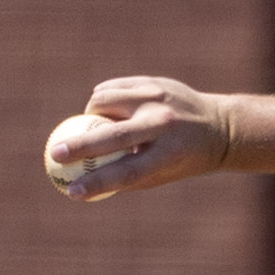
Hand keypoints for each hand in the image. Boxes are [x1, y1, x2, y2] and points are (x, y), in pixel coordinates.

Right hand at [45, 76, 233, 201]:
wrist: (220, 125)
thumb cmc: (185, 158)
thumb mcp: (165, 174)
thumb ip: (128, 178)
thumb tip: (82, 187)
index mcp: (171, 152)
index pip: (128, 171)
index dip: (97, 184)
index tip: (72, 192)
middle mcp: (164, 122)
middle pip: (113, 135)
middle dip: (80, 146)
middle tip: (55, 155)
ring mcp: (157, 97)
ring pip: (104, 101)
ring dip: (91, 115)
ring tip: (93, 126)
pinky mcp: (152, 81)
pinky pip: (111, 88)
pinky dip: (102, 100)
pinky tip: (105, 110)